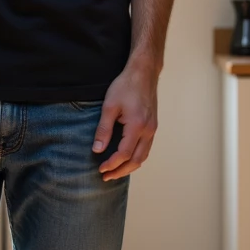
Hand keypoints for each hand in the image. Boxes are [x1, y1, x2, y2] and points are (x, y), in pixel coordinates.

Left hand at [93, 58, 159, 180]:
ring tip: (115, 171)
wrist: (143, 73)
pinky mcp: (153, 126)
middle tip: (106, 176)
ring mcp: (153, 129)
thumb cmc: (125, 86)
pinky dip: (136, 157)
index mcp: (137, 126)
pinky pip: (146, 148)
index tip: (100, 169)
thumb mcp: (109, 106)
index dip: (112, 164)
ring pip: (144, 156)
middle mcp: (148, 130)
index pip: (124, 154)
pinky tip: (126, 158)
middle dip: (121, 171)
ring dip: (130, 166)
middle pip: (137, 160)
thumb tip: (97, 149)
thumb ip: (103, 129)